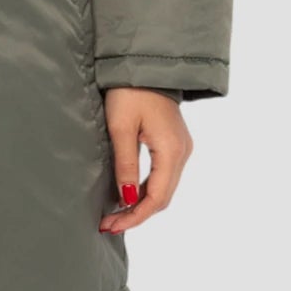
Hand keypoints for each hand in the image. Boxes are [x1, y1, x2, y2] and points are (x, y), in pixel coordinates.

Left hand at [98, 89, 191, 232]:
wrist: (146, 65)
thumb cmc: (130, 92)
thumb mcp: (121, 128)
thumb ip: (126, 165)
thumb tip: (128, 200)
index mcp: (172, 150)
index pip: (157, 197)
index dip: (135, 216)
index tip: (111, 225)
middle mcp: (182, 152)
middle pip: (163, 197)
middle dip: (137, 215)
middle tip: (108, 225)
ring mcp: (181, 148)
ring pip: (163, 189)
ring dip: (141, 204)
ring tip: (114, 215)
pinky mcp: (174, 144)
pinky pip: (163, 176)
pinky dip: (145, 190)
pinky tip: (127, 195)